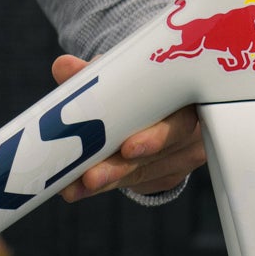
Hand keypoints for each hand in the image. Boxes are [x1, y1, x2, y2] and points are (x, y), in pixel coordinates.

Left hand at [50, 55, 203, 201]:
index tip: (127, 148)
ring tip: (73, 186)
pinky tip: (79, 188)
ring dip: (106, 181)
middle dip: (120, 167)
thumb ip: (96, 72)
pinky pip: (137, 183)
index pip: (179, 122)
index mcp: (188, 98)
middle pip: (158, 155)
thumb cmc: (139, 84)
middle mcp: (190, 131)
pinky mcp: (168, 175)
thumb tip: (64, 67)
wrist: (155, 102)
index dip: (156, 137)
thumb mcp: (121, 74)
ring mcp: (182, 157)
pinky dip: (106, 184)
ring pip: (143, 173)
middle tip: (90, 176)